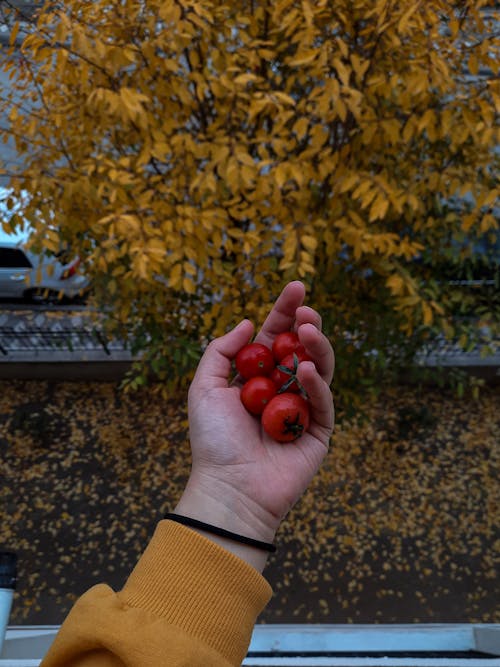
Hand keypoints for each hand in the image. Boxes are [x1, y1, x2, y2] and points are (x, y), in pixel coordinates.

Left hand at [174, 282, 333, 567]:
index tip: (295, 286)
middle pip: (301, 348)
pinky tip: (308, 370)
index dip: (285, 312)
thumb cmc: (213, 440)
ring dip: (316, 345)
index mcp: (257, 378)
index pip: (275, 338)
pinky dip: (318, 383)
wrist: (229, 487)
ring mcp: (303, 409)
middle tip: (305, 307)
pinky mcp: (319, 431)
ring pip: (320, 368)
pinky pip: (324, 402)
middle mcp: (282, 389)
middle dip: (306, 323)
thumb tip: (246, 323)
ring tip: (308, 329)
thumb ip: (221, 352)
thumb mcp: (204, 388)